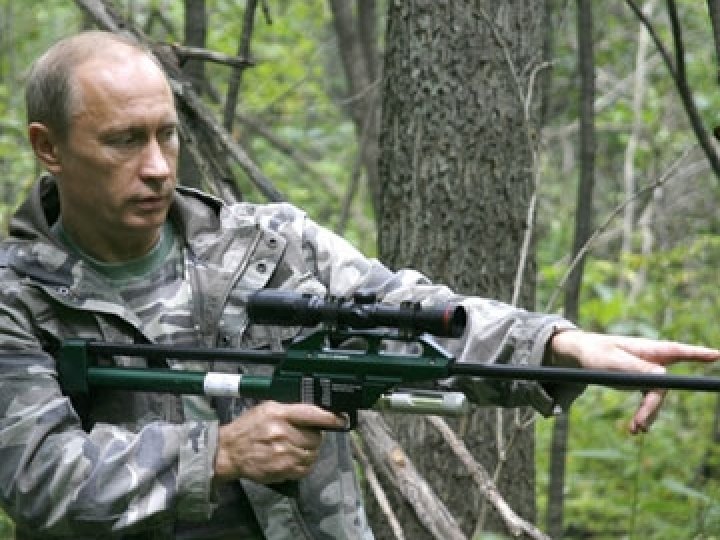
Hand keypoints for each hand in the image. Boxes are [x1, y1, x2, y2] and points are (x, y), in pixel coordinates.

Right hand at [214, 401, 345, 483]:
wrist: (229, 451)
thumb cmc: (248, 428)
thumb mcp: (267, 409)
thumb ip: (290, 409)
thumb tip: (315, 412)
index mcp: (279, 413)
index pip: (311, 414)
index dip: (329, 417)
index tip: (341, 419)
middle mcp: (282, 433)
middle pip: (315, 437)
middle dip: (313, 437)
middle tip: (302, 435)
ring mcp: (283, 453)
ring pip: (312, 453)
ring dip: (309, 451)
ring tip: (295, 447)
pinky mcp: (282, 470)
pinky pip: (305, 468)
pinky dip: (304, 464)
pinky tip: (292, 458)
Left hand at [550, 330, 719, 433]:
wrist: (579, 355)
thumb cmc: (596, 352)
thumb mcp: (612, 361)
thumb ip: (636, 368)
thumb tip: (663, 375)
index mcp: (647, 349)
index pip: (677, 351)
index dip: (698, 354)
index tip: (716, 355)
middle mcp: (650, 360)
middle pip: (662, 386)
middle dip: (654, 406)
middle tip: (640, 425)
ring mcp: (645, 372)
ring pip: (655, 397)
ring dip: (648, 414)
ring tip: (635, 430)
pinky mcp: (638, 382)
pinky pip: (647, 401)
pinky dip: (643, 414)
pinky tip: (635, 428)